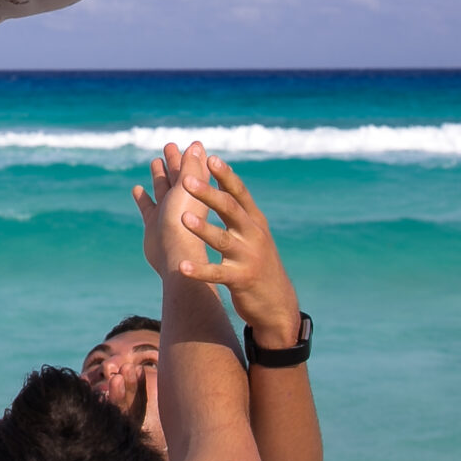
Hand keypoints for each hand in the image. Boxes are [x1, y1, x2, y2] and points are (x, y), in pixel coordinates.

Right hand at [132, 142, 213, 279]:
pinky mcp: (153, 224)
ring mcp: (167, 212)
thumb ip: (190, 167)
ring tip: (155, 161)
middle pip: (178, 176)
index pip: (194, 168)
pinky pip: (147, 206)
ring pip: (162, 189)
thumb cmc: (184, 220)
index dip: (193, 156)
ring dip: (159, 175)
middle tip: (169, 146)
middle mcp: (181, 201)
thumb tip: (196, 145)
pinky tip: (137, 189)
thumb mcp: (188, 188)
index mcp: (194, 191)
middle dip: (174, 161)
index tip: (194, 143)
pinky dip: (143, 197)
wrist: (172, 254)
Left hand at [178, 159, 300, 349]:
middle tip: (187, 180)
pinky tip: (182, 267)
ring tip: (184, 218)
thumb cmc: (259, 262)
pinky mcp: (241, 279)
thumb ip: (239, 210)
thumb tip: (223, 179)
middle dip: (209, 193)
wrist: (277, 302)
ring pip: (223, 239)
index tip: (210, 157)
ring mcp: (248, 257)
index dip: (225, 175)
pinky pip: (217, 273)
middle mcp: (253, 235)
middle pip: (230, 209)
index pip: (239, 193)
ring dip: (203, 228)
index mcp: (254, 221)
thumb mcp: (254, 234)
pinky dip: (200, 270)